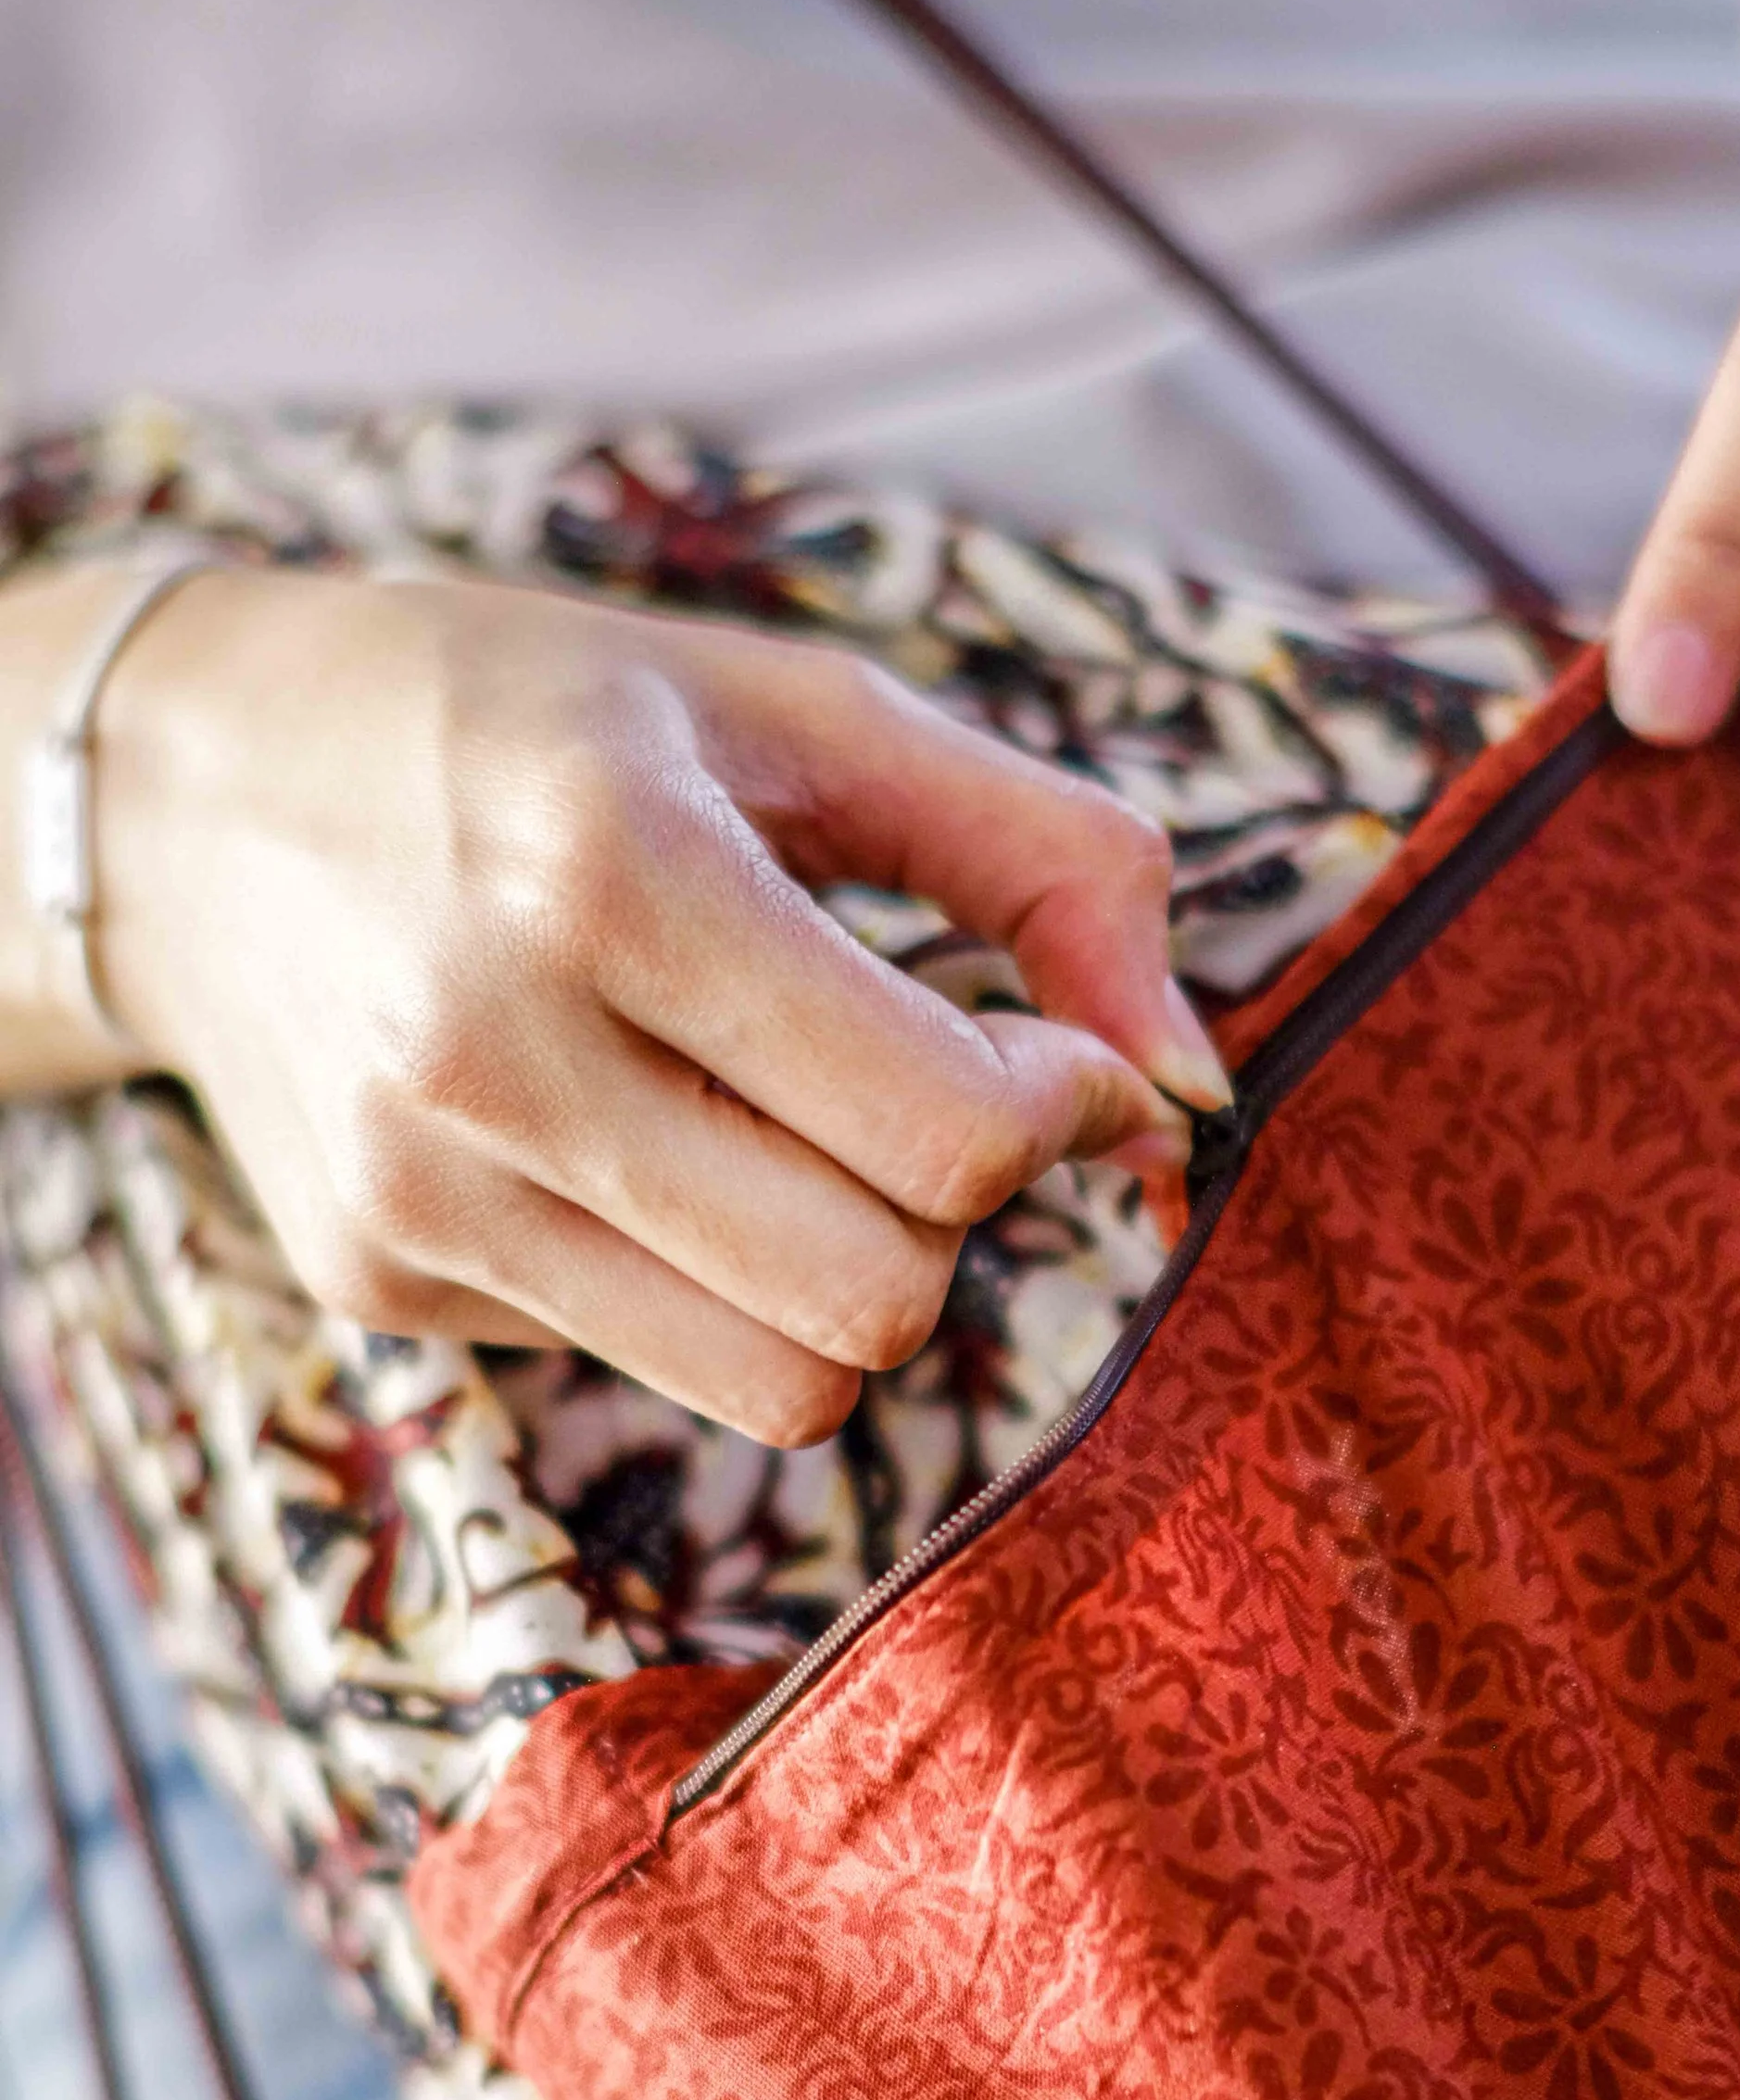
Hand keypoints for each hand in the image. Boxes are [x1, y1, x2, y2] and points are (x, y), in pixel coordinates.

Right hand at [92, 568, 1216, 1440]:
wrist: (187, 794)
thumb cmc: (540, 728)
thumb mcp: (798, 712)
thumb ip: (1046, 865)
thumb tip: (1192, 1089)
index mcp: (614, 866)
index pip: (948, 1135)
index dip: (1060, 1114)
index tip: (1049, 1051)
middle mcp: (494, 1050)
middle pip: (881, 1294)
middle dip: (957, 1210)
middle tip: (922, 1092)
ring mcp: (424, 1190)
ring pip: (786, 1386)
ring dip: (853, 1278)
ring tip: (791, 1134)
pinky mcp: (381, 1280)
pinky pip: (661, 1363)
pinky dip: (708, 1281)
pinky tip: (632, 1145)